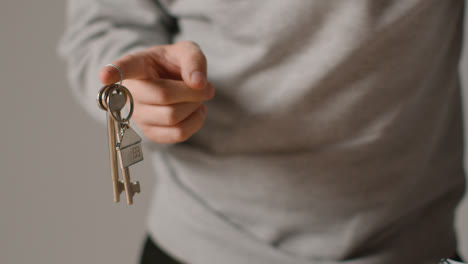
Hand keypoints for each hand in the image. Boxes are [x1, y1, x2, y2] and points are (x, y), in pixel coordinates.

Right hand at [99, 41, 214, 143]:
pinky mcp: (150, 132)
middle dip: (193, 92)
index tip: (104, 75)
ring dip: (195, 106)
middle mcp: (131, 91)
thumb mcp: (187, 51)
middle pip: (164, 96)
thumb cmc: (175, 63)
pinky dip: (195, 122)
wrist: (174, 82)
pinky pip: (177, 134)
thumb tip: (198, 83)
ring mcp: (138, 114)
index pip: (124, 68)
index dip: (113, 72)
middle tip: (205, 86)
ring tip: (198, 97)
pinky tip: (196, 111)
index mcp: (136, 64)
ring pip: (172, 117)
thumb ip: (194, 61)